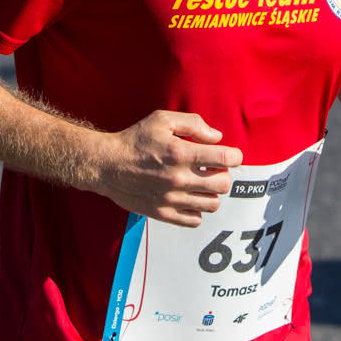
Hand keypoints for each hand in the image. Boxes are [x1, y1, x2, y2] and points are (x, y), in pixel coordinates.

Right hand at [92, 111, 242, 226]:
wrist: (106, 165)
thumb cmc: (135, 140)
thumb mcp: (162, 120)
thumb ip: (193, 124)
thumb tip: (217, 137)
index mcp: (180, 153)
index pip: (225, 158)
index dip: (234, 156)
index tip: (230, 155)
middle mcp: (178, 178)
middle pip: (223, 184)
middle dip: (224, 174)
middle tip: (213, 169)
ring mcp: (170, 199)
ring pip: (212, 204)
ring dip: (211, 193)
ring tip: (201, 183)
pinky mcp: (162, 214)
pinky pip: (194, 220)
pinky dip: (197, 210)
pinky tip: (189, 197)